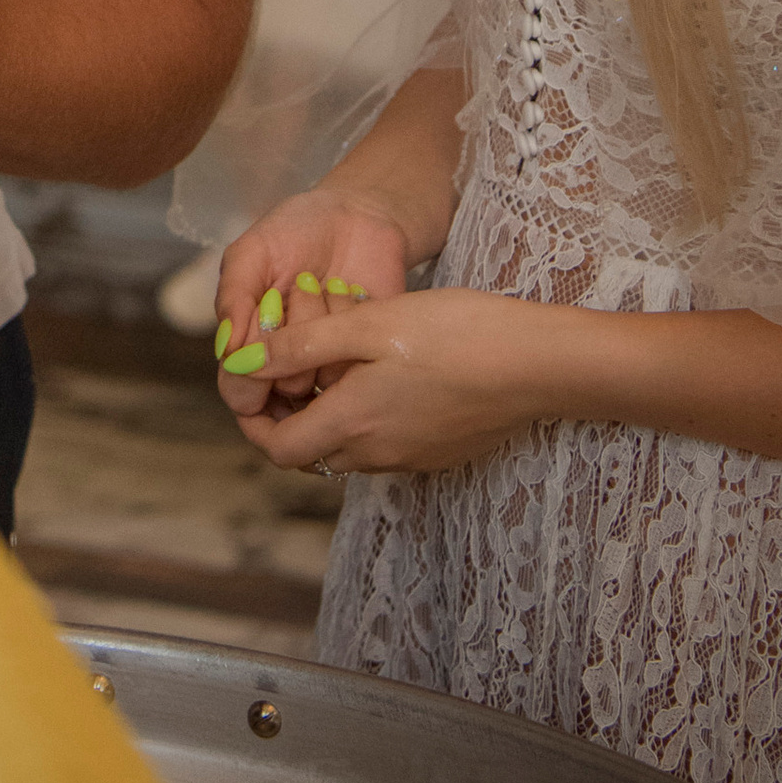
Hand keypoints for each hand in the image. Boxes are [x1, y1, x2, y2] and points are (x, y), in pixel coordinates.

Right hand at [212, 187, 411, 416]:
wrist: (358, 213)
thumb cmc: (298, 230)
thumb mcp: (252, 252)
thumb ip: (233, 297)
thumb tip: (225, 351)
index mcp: (252, 343)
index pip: (239, 391)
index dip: (247, 376)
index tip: (264, 325)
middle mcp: (290, 361)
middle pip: (281, 385)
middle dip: (287, 333)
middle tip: (295, 288)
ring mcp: (329, 361)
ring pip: (321, 377)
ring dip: (321, 322)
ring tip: (326, 285)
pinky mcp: (366, 353)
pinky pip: (358, 364)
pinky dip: (350, 319)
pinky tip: (353, 291)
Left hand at [227, 286, 574, 477]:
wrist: (537, 364)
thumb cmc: (456, 334)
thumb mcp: (371, 323)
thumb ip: (303, 345)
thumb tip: (244, 362)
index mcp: (352, 423)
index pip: (278, 449)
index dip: (254, 421)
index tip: (252, 385)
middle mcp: (377, 454)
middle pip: (310, 451)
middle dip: (290, 414)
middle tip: (291, 363)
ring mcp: (411, 459)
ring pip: (348, 448)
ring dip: (331, 414)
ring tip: (339, 359)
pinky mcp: (438, 454)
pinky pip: (384, 444)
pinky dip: (368, 418)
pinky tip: (386, 372)